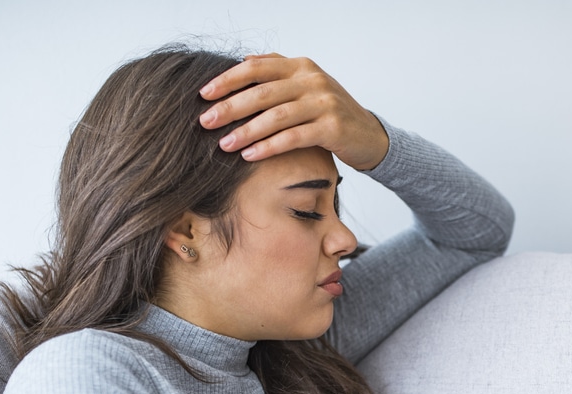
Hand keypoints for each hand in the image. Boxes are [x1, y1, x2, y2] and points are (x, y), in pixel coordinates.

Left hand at [198, 54, 389, 170]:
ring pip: (276, 116)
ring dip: (246, 131)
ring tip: (224, 144)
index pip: (256, 68)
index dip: (228, 80)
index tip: (203, 94)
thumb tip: (244, 60)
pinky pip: (294, 137)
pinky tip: (250, 155)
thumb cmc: (330, 113)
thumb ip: (279, 71)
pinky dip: (269, 147)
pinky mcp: (332, 128)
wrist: (368, 135)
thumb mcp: (306, 86)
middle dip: (230, 107)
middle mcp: (312, 80)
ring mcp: (324, 103)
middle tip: (206, 121)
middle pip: (262, 92)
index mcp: (301, 66)